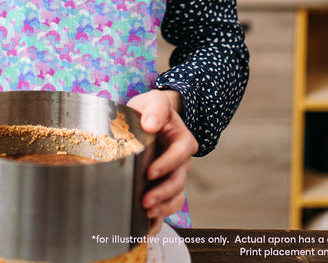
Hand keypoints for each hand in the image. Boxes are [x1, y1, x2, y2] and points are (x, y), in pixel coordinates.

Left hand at [127, 89, 197, 233]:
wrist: (150, 118)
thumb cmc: (152, 109)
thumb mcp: (155, 101)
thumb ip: (155, 109)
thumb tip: (151, 124)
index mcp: (183, 140)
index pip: (179, 154)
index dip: (166, 164)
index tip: (149, 172)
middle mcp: (182, 161)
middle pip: (178, 180)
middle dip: (163, 193)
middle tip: (145, 201)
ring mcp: (174, 174)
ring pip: (176, 196)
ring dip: (163, 207)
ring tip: (146, 213)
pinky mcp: (164, 184)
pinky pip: (168, 204)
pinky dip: (160, 217)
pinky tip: (148, 226)